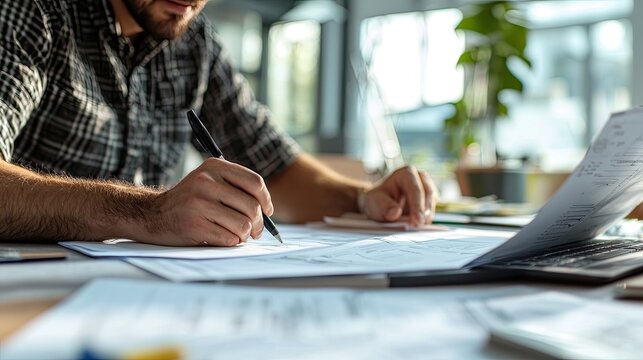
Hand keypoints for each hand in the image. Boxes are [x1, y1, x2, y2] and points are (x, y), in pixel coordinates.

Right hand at [142, 157, 272, 246]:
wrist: (152, 215)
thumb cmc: (189, 201)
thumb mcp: (209, 182)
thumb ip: (235, 188)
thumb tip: (267, 210)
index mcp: (214, 167)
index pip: (254, 182)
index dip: (266, 200)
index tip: (267, 211)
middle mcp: (206, 182)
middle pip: (252, 206)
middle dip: (259, 224)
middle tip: (255, 231)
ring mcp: (199, 203)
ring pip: (243, 224)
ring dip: (244, 235)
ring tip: (236, 235)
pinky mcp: (194, 225)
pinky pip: (229, 238)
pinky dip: (231, 242)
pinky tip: (221, 238)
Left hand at [361, 166, 438, 226]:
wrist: (379, 205)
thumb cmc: (377, 200)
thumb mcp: (375, 203)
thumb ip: (384, 207)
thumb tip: (396, 212)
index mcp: (406, 173)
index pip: (415, 188)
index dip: (417, 205)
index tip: (416, 221)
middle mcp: (420, 178)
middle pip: (428, 194)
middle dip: (423, 211)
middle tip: (416, 226)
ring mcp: (426, 189)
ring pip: (431, 204)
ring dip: (425, 217)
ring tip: (414, 228)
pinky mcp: (429, 202)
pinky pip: (431, 212)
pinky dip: (424, 220)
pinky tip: (416, 227)